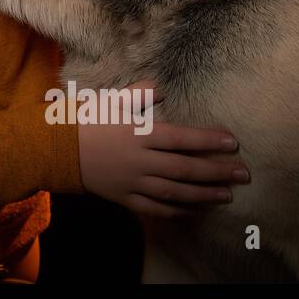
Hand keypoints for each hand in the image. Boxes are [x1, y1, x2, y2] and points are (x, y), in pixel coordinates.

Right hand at [75, 78, 247, 217]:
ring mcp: (133, 182)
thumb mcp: (111, 100)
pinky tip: (195, 210)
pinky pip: (156, 208)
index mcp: (139, 134)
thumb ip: (139, 93)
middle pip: (185, 169)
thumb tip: (162, 87)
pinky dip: (177, 211)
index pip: (182, 139)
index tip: (233, 144)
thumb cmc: (85, 120)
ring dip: (204, 194)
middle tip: (242, 174)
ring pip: (175, 192)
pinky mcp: (125, 198)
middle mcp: (140, 160)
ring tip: (226, 195)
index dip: (209, 142)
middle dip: (217, 172)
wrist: (55, 149)